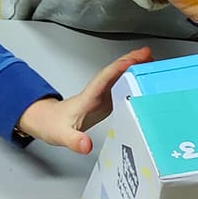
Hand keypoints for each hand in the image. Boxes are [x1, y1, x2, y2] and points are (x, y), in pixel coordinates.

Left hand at [18, 46, 153, 154]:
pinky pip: (120, 86)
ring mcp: (101, 96)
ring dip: (133, 67)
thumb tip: (86, 145)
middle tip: (148, 53)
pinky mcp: (105, 101)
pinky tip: (141, 79)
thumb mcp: (61, 136)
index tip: (132, 61)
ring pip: (118, 76)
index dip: (118, 69)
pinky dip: (132, 79)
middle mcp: (95, 93)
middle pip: (114, 72)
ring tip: (150, 61)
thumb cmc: (53, 125)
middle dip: (130, 61)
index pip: (104, 79)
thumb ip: (74, 140)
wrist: (47, 122)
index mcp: (88, 97)